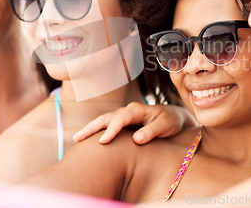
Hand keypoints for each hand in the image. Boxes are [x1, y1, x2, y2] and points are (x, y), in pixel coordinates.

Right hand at [73, 102, 196, 144]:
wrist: (173, 118)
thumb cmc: (170, 121)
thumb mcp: (166, 125)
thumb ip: (152, 130)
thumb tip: (137, 139)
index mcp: (137, 110)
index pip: (121, 119)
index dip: (111, 129)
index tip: (103, 141)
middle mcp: (127, 111)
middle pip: (106, 118)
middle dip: (92, 127)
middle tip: (78, 138)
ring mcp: (123, 116)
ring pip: (103, 121)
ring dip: (90, 129)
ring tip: (77, 139)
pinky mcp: (122, 123)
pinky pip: (107, 125)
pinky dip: (96, 131)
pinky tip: (87, 140)